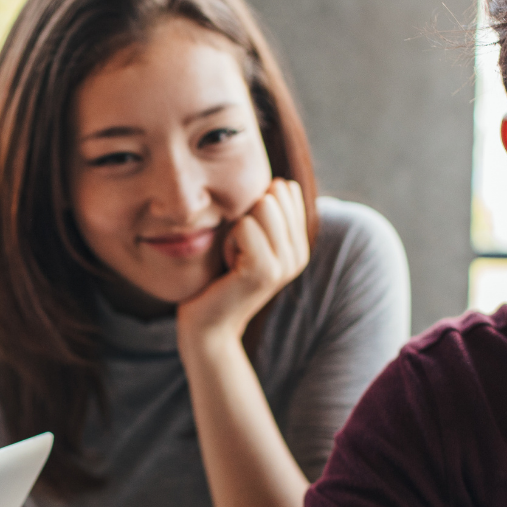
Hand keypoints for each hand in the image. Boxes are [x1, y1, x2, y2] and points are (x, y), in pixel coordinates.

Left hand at [174, 179, 308, 343]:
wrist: (208, 324)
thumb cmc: (219, 276)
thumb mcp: (246, 239)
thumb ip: (266, 214)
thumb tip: (279, 182)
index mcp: (298, 244)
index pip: (286, 190)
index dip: (255, 205)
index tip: (244, 239)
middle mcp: (298, 254)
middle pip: (275, 194)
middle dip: (245, 214)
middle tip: (236, 249)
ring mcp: (285, 264)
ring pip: (262, 206)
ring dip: (235, 228)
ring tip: (233, 257)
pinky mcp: (265, 271)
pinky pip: (245, 226)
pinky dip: (229, 240)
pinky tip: (229, 266)